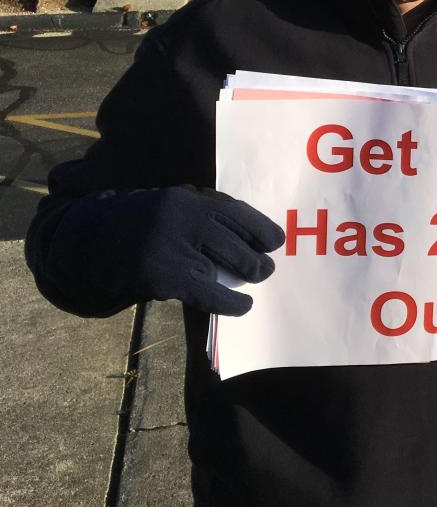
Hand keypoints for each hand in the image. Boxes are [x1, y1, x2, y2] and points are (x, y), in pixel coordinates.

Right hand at [53, 186, 285, 315]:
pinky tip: (243, 306)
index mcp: (186, 200)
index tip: (278, 241)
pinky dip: (230, 302)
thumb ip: (204, 217)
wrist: (88, 239)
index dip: (261, 229)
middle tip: (266, 269)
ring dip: (246, 277)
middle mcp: (179, 220)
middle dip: (256, 259)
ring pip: (221, 268)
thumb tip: (252, 239)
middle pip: (234, 243)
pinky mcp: (159, 276)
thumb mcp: (171, 208)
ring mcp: (168, 248)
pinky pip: (206, 293)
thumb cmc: (141, 224)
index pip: (235, 213)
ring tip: (256, 281)